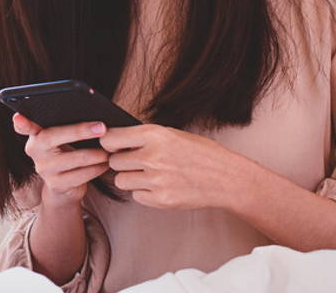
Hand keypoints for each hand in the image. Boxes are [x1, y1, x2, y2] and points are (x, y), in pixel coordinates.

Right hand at [12, 113, 110, 206]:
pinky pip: (82, 175)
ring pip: (75, 158)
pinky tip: (106, 163)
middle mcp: (35, 151)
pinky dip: (98, 168)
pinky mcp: (57, 185)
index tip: (18, 116)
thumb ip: (65, 126)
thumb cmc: (67, 153)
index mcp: (35, 135)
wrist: (64, 187)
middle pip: (53, 136)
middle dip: (80, 130)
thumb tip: (93, 119)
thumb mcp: (62, 139)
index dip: (21, 122)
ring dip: (97, 153)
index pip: (24, 126)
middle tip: (102, 127)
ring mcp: (44, 169)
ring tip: (109, 148)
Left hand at [100, 124, 255, 210]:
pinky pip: (136, 196)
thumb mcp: (173, 134)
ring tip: (149, 174)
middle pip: (114, 161)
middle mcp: (152, 156)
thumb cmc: (202, 153)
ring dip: (130, 178)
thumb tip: (116, 139)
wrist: (226, 178)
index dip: (109, 143)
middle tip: (136, 161)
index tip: (112, 145)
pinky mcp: (160, 200)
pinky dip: (144, 192)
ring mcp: (156, 180)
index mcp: (155, 135)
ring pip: (121, 180)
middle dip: (122, 162)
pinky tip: (160, 186)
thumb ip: (145, 137)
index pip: (111, 138)